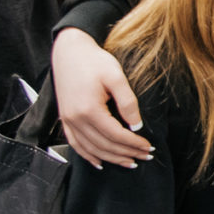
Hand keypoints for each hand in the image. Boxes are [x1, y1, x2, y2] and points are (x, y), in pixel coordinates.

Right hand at [53, 28, 151, 167]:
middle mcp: (75, 119)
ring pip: (91, 149)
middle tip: (145, 157)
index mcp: (89, 109)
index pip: (116, 135)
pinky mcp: (65, 119)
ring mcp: (68, 121)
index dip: (134, 144)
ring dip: (111, 158)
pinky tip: (100, 162)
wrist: (69, 51)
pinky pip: (75, 144)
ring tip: (129, 162)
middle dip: (127, 153)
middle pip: (104, 146)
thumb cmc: (93, 61)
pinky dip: (88, 156)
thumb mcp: (116, 76)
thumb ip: (128, 102)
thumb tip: (137, 126)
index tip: (149, 147)